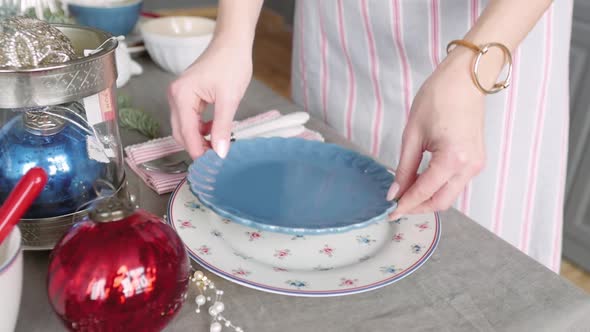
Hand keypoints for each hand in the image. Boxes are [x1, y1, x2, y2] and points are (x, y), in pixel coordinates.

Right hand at [167, 38, 252, 158]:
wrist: (232, 43)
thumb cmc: (231, 63)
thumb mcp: (229, 99)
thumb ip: (223, 127)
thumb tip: (220, 152)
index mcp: (181, 95)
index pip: (186, 133)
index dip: (199, 151)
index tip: (212, 165)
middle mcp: (175, 95)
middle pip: (181, 133)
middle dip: (197, 147)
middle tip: (217, 158)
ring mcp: (179, 95)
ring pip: (184, 128)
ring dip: (199, 139)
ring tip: (218, 145)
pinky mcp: (187, 95)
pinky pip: (189, 119)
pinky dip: (200, 129)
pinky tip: (215, 130)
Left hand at [388, 50, 486, 218]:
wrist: (465, 78)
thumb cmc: (438, 98)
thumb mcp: (412, 134)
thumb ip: (404, 168)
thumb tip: (394, 192)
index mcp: (452, 159)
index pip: (424, 192)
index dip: (405, 205)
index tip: (390, 212)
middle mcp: (469, 167)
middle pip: (441, 202)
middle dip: (418, 207)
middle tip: (397, 206)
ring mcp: (476, 165)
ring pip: (449, 195)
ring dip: (428, 197)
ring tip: (406, 192)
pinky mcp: (477, 160)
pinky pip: (456, 183)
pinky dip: (438, 187)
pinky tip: (421, 181)